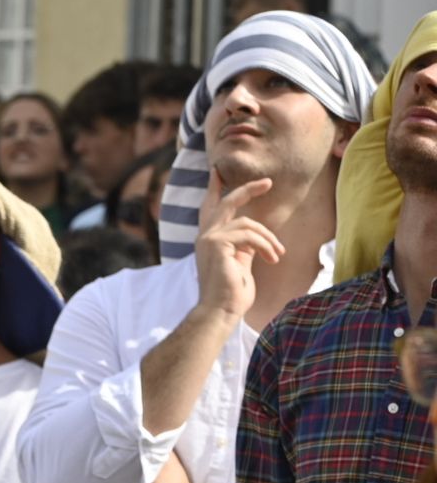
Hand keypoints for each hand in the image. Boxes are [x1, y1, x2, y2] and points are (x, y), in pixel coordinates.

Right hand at [194, 170, 282, 319]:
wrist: (221, 311)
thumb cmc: (231, 294)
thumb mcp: (241, 264)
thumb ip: (243, 246)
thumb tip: (254, 235)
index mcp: (209, 240)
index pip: (210, 209)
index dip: (215, 190)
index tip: (218, 172)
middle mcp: (204, 236)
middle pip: (227, 203)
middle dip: (248, 189)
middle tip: (268, 182)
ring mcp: (208, 239)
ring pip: (247, 222)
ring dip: (268, 238)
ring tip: (278, 255)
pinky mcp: (217, 244)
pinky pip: (249, 234)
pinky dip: (265, 245)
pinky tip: (272, 258)